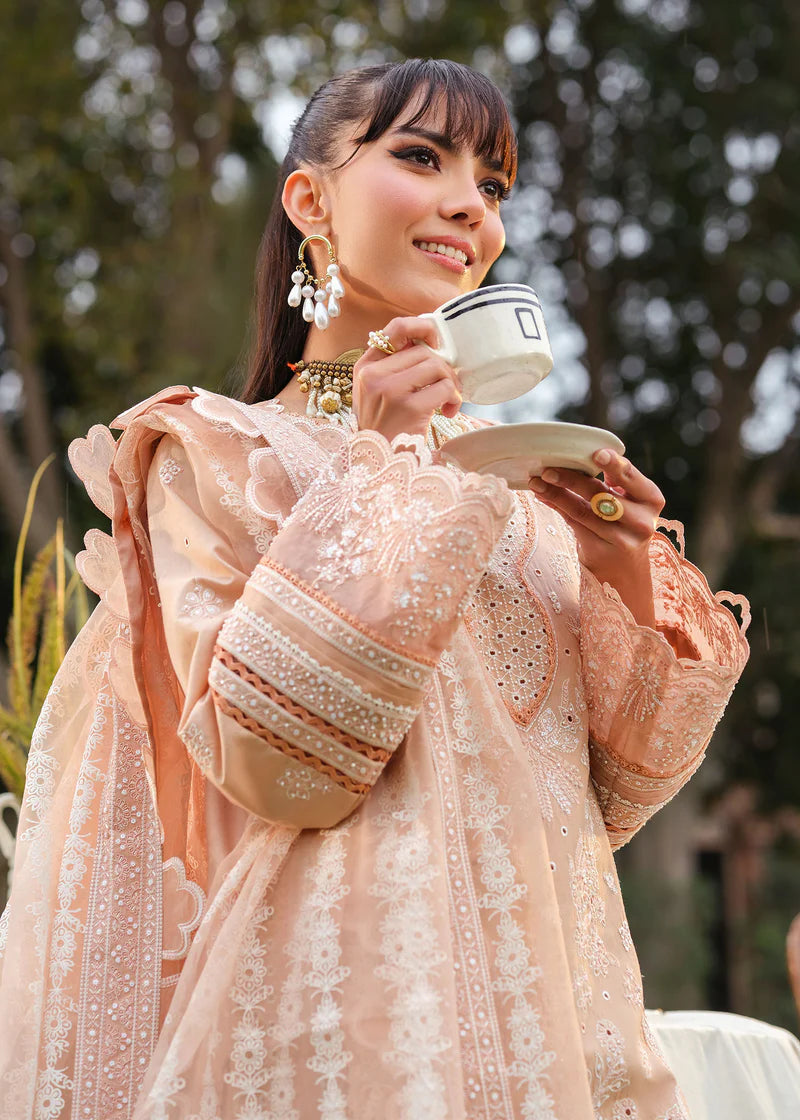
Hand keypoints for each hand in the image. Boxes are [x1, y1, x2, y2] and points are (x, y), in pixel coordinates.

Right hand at [352, 317, 461, 443]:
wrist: (378, 466)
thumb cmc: (384, 431)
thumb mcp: (376, 395)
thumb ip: (394, 369)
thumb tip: (430, 345)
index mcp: (364, 368)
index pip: (396, 329)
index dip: (423, 327)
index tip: (437, 342)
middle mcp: (373, 376)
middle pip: (423, 351)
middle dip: (443, 367)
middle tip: (448, 387)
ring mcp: (389, 390)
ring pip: (435, 366)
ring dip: (450, 383)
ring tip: (448, 401)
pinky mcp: (408, 407)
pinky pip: (443, 388)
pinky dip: (453, 398)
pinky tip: (448, 412)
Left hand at [529, 448, 664, 627]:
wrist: (625, 572)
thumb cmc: (623, 526)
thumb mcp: (629, 503)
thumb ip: (613, 483)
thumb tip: (576, 458)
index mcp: (652, 499)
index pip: (631, 478)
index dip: (615, 465)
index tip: (597, 454)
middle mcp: (642, 521)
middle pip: (601, 494)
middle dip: (572, 479)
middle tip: (548, 469)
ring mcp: (622, 539)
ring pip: (582, 510)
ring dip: (555, 494)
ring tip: (536, 482)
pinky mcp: (601, 552)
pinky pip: (573, 524)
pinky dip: (556, 507)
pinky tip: (543, 496)